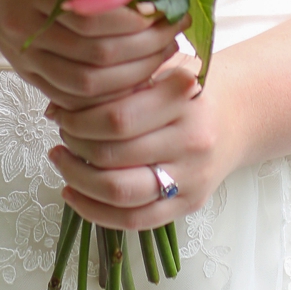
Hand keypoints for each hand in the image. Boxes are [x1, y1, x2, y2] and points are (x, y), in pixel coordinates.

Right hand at [0, 0, 180, 109]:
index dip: (137, 18)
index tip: (169, 9)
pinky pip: (75, 99)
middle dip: (147, 46)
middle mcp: (21, 25)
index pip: (93, 14)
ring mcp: (24, 57)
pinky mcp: (30, 79)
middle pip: (96, 52)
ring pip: (89, 83)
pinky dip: (111, 94)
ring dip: (136, 74)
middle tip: (176, 32)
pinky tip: (138, 76)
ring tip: (165, 53)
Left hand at [48, 53, 244, 228]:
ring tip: (61, 162)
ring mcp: (191, 177)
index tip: (59, 113)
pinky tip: (72, 192)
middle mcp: (191, 140)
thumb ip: (114, 83)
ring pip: (120, 192)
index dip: (78, 119)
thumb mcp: (159, 69)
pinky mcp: (188, 205)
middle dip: (74, 146)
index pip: (116, 117)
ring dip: (78, 179)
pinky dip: (94, 211)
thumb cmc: (185, 90)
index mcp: (183, 98)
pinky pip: (133, 220)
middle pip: (115, 155)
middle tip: (61, 135)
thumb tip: (55, 105)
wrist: (235, 117)